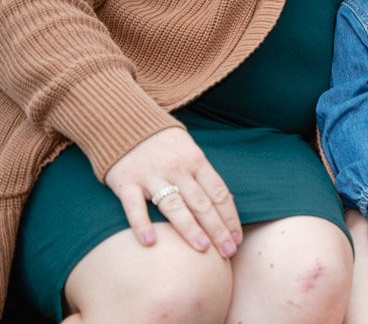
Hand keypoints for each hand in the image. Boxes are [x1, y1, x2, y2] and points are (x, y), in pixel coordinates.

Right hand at [103, 126, 241, 256]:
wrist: (125, 122)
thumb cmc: (164, 145)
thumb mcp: (190, 153)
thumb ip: (205, 177)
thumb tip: (229, 203)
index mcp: (197, 161)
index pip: (218, 193)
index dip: (230, 217)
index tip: (237, 239)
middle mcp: (177, 168)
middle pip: (202, 202)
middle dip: (217, 229)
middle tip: (228, 252)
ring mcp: (151, 175)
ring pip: (174, 205)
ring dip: (189, 228)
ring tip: (202, 248)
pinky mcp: (126, 181)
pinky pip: (134, 205)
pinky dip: (141, 224)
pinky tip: (149, 243)